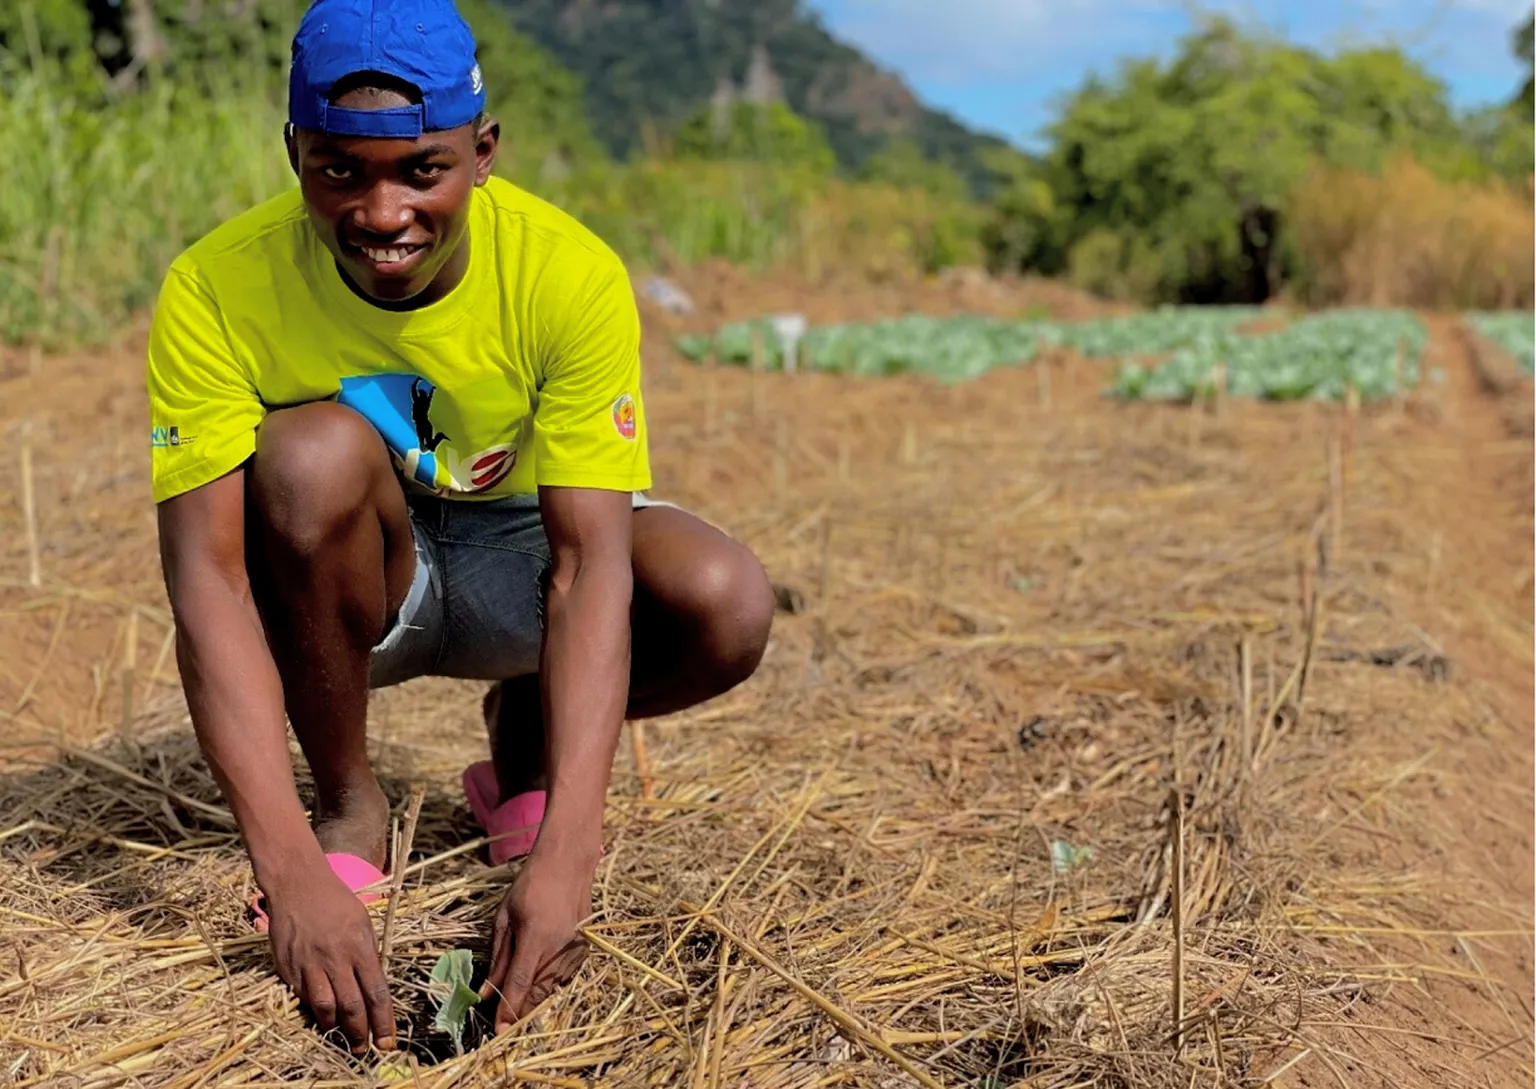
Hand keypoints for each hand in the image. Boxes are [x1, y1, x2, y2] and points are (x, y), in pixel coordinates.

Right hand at [265, 869, 395, 1053]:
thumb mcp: (362, 922)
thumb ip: (367, 955)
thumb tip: (373, 987)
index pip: (376, 992)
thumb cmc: (335, 900)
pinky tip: (321, 1015)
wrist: (297, 883)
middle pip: (351, 1006)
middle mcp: (335, 958)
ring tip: (342, 1036)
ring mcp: (309, 964)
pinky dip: (313, 1010)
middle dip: (360, 1033)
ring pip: (324, 1008)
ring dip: (335, 1027)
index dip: (383, 1021)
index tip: (388, 1042)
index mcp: (359, 946)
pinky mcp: (288, 968)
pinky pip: (302, 997)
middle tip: (364, 1049)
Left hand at [479, 848, 594, 1030]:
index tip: (498, 1031)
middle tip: (504, 1023)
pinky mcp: (583, 948)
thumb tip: (487, 991)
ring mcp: (575, 948)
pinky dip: (550, 985)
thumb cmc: (530, 885)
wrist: (568, 864)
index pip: (520, 983)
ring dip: (535, 1000)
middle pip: (539, 993)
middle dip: (521, 1011)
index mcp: (536, 937)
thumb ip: (498, 957)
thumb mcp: (505, 918)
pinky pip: (564, 976)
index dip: (508, 1010)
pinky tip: (537, 982)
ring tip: (518, 1005)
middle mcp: (559, 947)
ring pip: (553, 988)